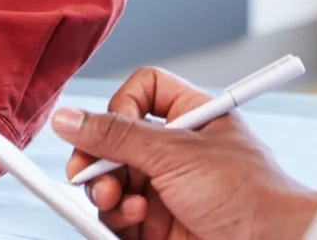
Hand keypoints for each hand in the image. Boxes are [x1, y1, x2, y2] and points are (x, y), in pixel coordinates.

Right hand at [54, 67, 316, 239]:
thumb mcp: (175, 153)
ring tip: (118, 201)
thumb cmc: (248, 192)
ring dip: (106, 192)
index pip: (141, 91)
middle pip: (114, 142)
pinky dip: (116, 220)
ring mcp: (165, 189)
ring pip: (110, 182)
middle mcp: (175, 150)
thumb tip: (68, 119)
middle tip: (89, 174)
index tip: (116, 129)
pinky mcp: (158, 226)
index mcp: (190, 116)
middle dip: (98, 159)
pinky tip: (133, 220)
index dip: (121, 106)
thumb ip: (117, 136)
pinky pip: (117, 218)